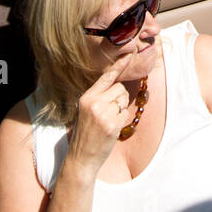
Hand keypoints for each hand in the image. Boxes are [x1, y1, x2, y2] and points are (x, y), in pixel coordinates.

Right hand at [64, 54, 138, 172]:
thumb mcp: (86, 111)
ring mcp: (104, 114)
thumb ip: (98, 97)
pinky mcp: (112, 124)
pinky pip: (125, 113)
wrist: (81, 157)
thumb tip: (116, 84)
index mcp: (86, 97)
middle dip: (118, 98)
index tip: (130, 54)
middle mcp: (94, 103)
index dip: (119, 65)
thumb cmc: (85, 134)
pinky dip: (121, 120)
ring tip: (108, 121)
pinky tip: (111, 129)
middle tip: (108, 114)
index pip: (106, 77)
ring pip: (123, 99)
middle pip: (119, 88)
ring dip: (120, 109)